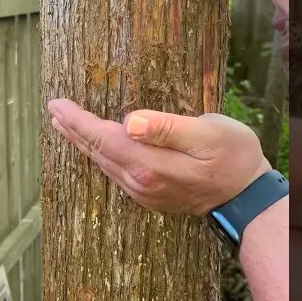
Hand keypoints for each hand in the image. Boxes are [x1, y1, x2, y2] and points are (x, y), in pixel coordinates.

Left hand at [45, 98, 269, 214]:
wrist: (248, 197)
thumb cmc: (233, 156)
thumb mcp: (207, 134)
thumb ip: (166, 128)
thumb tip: (130, 122)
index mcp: (149, 165)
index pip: (102, 138)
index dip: (77, 120)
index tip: (57, 103)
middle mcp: (140, 183)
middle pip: (97, 152)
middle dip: (73, 130)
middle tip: (53, 110)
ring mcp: (145, 193)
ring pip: (104, 164)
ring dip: (83, 143)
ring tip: (65, 126)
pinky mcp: (151, 196)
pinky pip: (115, 173)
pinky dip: (100, 156)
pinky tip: (96, 148)